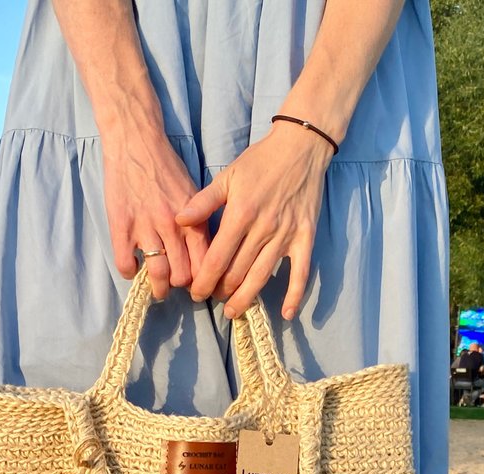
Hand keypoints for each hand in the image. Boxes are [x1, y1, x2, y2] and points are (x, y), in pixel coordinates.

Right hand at [102, 131, 209, 298]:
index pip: (205, 264)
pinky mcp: (121, 225)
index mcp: (193, 219)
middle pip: (182, 275)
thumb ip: (199, 222)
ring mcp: (146, 227)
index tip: (198, 285)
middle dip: (180, 287)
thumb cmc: (166, 167)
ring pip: (157, 274)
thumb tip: (206, 251)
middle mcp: (172, 226)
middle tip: (176, 285)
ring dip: (158, 288)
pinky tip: (133, 267)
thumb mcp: (193, 193)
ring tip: (157, 289)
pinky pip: (126, 264)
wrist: (136, 141)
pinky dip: (130, 272)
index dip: (202, 281)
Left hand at [175, 123, 333, 318]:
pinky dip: (295, 295)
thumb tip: (178, 220)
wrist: (300, 147)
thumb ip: (203, 202)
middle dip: (221, 291)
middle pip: (237, 272)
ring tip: (233, 312)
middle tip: (212, 299)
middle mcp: (262, 230)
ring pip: (261, 277)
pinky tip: (287, 314)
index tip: (195, 293)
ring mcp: (285, 236)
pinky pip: (301, 273)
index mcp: (240, 215)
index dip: (204, 281)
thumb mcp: (227, 176)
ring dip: (245, 299)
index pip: (217, 258)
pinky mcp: (304, 238)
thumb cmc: (260, 161)